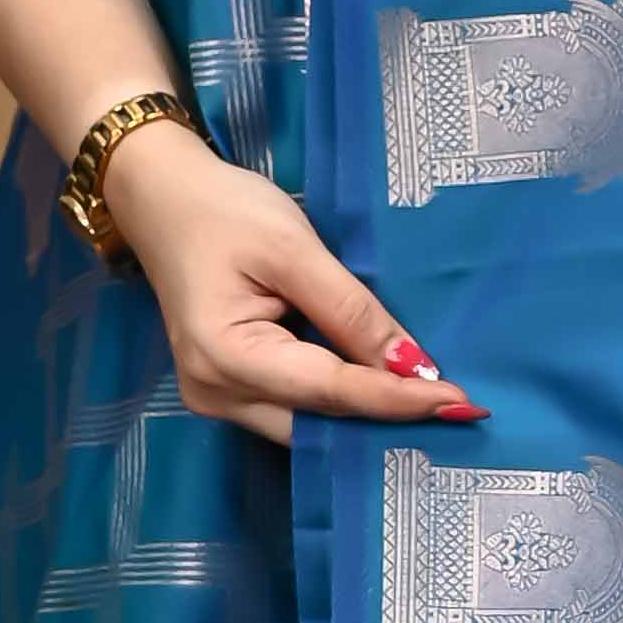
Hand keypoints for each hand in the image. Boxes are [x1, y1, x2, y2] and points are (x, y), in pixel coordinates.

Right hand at [102, 128, 484, 449]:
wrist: (162, 197)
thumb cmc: (223, 211)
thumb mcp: (294, 248)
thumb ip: (352, 311)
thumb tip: (413, 366)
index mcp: (225, 356)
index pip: (331, 391)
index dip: (398, 399)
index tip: (460, 402)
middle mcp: (215, 393)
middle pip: (319, 422)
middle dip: (386, 419)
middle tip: (458, 410)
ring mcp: (215, 397)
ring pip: (307, 425)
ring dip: (365, 415)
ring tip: (430, 405)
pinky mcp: (226, 389)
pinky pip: (293, 410)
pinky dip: (337, 402)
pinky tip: (383, 391)